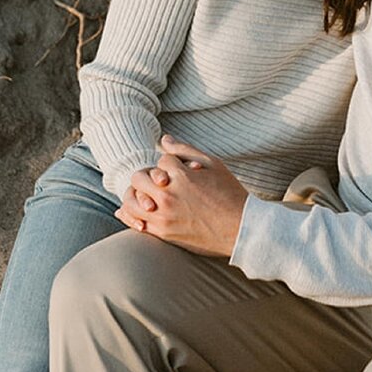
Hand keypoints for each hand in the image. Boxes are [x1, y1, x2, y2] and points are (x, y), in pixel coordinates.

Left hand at [115, 136, 247, 257]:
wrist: (240, 229)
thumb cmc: (231, 194)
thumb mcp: (214, 165)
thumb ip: (186, 150)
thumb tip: (164, 139)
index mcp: (181, 175)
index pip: (161, 160)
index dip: (170, 163)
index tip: (180, 170)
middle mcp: (168, 195)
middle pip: (139, 177)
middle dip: (147, 175)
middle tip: (158, 180)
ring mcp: (163, 215)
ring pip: (131, 199)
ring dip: (136, 194)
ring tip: (147, 195)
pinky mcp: (163, 232)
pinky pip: (136, 221)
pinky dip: (130, 214)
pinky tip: (134, 211)